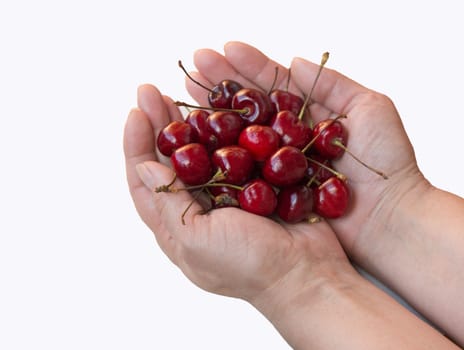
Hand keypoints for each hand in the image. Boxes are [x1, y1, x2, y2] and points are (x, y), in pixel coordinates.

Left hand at [123, 84, 351, 305]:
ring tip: (177, 92)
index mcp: (176, 225)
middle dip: (159, 125)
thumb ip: (168, 203)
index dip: (136, 146)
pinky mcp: (255, 181)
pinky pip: (234, 149)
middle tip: (150, 90)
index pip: (145, 181)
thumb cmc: (247, 265)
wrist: (305, 272)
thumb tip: (142, 166)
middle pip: (170, 159)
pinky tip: (217, 107)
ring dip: (188, 121)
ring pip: (201, 149)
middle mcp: (198, 205)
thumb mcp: (196, 240)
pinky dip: (224, 128)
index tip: (136, 113)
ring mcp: (227, 192)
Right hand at [186, 41, 428, 256]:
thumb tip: (293, 60)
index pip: (274, 84)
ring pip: (242, 134)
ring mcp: (279, 165)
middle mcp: (290, 138)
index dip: (250, 66)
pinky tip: (199, 136)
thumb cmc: (389, 164)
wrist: (390, 219)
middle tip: (196, 63)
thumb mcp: (370, 107)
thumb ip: (331, 83)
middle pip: (252, 106)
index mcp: (310, 116)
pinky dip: (221, 153)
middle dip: (224, 84)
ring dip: (215, 113)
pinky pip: (242, 169)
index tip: (224, 49)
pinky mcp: (272, 191)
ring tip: (189, 91)